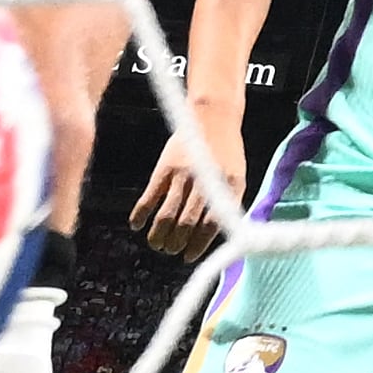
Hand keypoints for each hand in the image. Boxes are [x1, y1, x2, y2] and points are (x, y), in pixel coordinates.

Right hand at [127, 121, 248, 256]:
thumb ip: (227, 202)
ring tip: (157, 244)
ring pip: (167, 215)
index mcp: (228, 186)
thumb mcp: (236, 176)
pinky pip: (150, 196)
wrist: (213, 116)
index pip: (212, 224)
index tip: (189, 256)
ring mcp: (183, 174)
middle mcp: (205, 181)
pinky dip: (141, 214)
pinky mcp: (165, 167)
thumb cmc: (226, 150)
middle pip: (187, 223)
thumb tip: (217, 235)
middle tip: (171, 251)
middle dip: (177, 243)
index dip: (199, 244)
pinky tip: (136, 225)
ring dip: (159, 235)